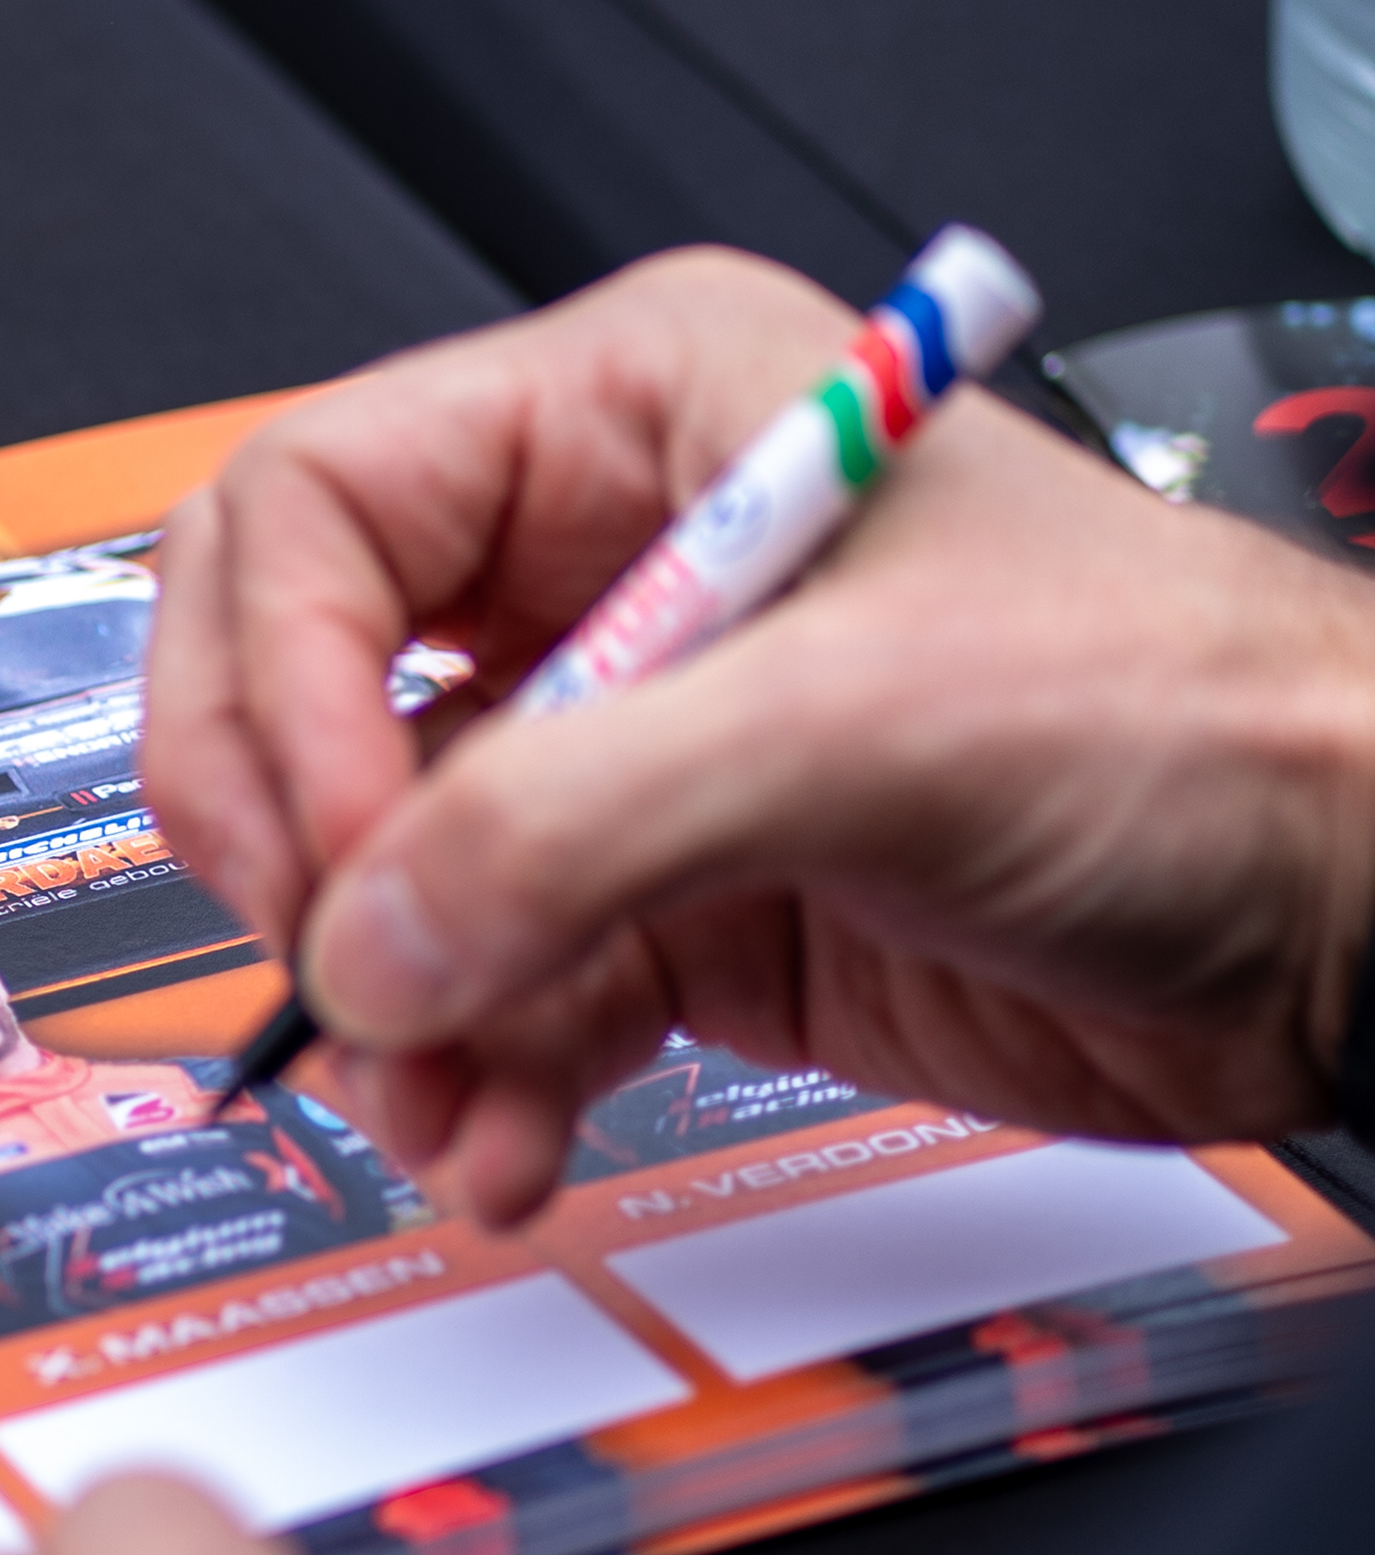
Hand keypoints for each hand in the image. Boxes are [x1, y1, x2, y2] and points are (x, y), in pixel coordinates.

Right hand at [146, 247, 1374, 1223]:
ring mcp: (632, 748)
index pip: (315, 515)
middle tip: (350, 973)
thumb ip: (584, 823)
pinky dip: (475, 1081)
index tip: (343, 854)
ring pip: (384, 874)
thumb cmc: (1201, 720)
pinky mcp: (672, 905)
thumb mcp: (868, 726)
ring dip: (393, 1012)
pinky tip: (512, 1139)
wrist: (1353, 913)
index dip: (286, 687)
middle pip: (303, 690)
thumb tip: (372, 935)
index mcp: (636, 416)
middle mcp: (606, 566)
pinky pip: (487, 992)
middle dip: (310, 860)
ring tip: (449, 1105)